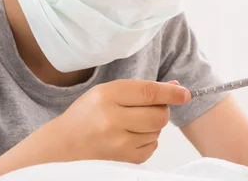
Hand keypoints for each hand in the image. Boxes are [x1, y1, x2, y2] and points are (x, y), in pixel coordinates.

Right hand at [49, 79, 190, 163]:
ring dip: (152, 127)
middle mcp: (112, 120)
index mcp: (108, 96)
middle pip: (159, 114)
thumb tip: (176, 86)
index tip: (185, 93)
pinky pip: (151, 148)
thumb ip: (142, 89)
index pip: (149, 92)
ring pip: (157, 131)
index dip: (172, 92)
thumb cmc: (88, 115)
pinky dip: (147, 142)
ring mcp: (117, 143)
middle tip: (150, 110)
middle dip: (162, 111)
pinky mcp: (122, 160)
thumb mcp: (108, 93)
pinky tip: (129, 138)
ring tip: (131, 125)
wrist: (62, 146)